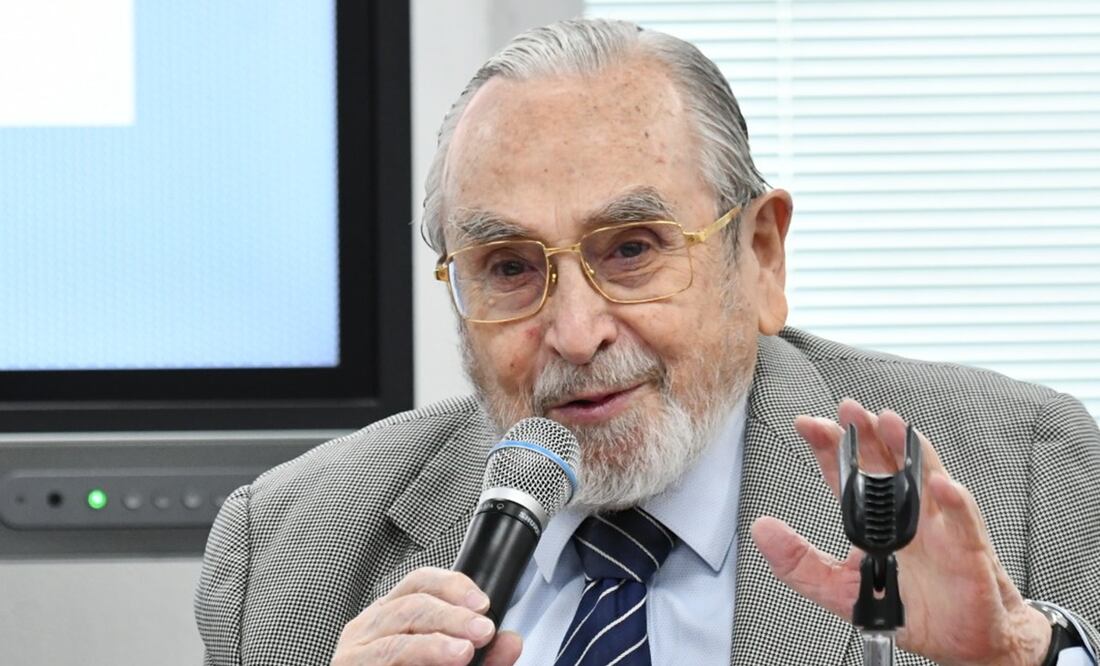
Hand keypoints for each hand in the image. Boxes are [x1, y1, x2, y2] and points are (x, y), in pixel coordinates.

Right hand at [331, 567, 522, 665]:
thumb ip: (485, 659)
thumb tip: (512, 641)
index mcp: (392, 615)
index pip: (420, 581)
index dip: (453, 585)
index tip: (482, 604)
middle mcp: (369, 627)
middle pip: (412, 603)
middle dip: (452, 615)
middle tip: (483, 631)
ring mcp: (355, 650)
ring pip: (397, 633)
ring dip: (435, 640)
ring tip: (464, 651)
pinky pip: (384, 658)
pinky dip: (419, 656)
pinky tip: (441, 661)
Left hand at [751, 399, 1051, 665]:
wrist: (965, 645)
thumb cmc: (911, 611)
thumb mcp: (839, 590)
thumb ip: (798, 562)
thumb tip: (761, 531)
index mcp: (873, 521)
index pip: (847, 474)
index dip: (829, 446)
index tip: (808, 424)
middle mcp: (906, 515)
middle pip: (885, 463)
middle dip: (865, 433)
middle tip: (848, 410)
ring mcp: (938, 527)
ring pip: (924, 477)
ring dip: (906, 448)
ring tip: (888, 423)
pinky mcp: (968, 552)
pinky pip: (964, 521)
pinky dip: (954, 501)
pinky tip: (940, 483)